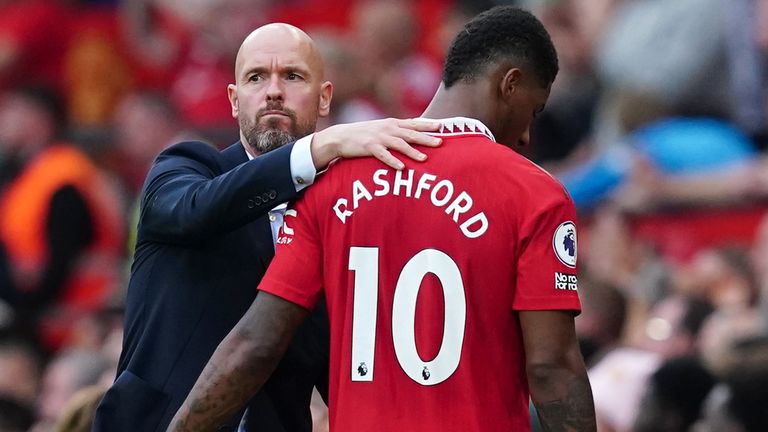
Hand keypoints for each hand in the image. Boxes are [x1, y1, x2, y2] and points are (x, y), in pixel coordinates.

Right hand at [310, 118, 441, 169]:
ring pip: (399, 144)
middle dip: (426, 138)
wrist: (341, 136)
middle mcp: (387, 129)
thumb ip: (397, 128)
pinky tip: (401, 168)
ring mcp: (378, 138)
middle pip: (410, 133)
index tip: (441, 126)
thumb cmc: (363, 133)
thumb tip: (414, 127)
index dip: (427, 125)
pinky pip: (383, 155)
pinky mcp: (369, 147)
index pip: (413, 123)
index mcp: (392, 123)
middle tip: (440, 142)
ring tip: (424, 158)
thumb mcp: (382, 127)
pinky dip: (392, 161)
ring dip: (412, 151)